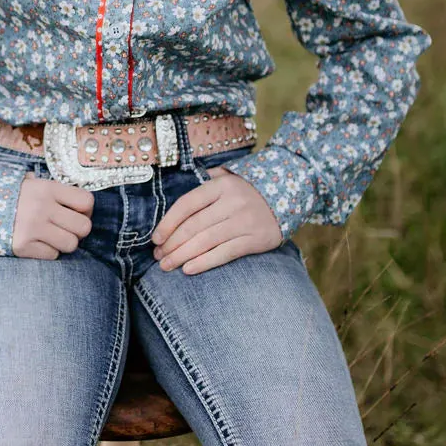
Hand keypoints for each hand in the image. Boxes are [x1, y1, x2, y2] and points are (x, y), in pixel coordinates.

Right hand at [11, 173, 94, 259]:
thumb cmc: (13, 197)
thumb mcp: (33, 184)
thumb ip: (57, 193)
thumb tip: (83, 207)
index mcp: (48, 188)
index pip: (86, 202)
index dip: (86, 210)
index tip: (77, 212)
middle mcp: (42, 207)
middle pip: (84, 227)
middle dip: (78, 230)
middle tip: (65, 228)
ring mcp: (32, 228)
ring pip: (71, 244)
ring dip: (63, 243)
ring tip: (51, 236)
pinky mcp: (23, 246)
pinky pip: (52, 255)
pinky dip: (47, 251)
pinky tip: (36, 242)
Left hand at [151, 168, 281, 274]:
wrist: (290, 192)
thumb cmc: (247, 189)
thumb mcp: (228, 176)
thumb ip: (204, 181)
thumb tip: (174, 189)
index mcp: (220, 185)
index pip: (186, 205)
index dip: (167, 223)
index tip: (155, 239)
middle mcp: (232, 202)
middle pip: (193, 226)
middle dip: (172, 244)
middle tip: (158, 257)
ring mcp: (244, 221)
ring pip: (206, 241)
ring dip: (182, 255)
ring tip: (166, 266)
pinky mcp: (255, 239)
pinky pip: (225, 253)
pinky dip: (204, 262)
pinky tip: (188, 269)